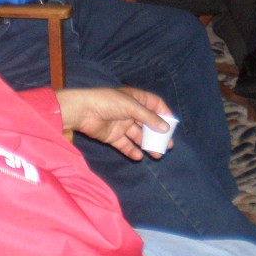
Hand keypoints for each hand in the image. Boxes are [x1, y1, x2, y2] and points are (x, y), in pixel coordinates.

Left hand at [55, 86, 173, 160]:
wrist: (83, 111)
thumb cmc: (108, 102)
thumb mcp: (131, 106)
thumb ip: (149, 117)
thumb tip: (165, 128)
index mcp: (135, 99)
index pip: (154, 104)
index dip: (164, 113)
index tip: (172, 125)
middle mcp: (130, 111)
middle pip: (148, 123)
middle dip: (158, 134)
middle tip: (168, 145)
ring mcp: (121, 124)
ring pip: (138, 136)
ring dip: (147, 144)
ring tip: (157, 154)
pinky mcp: (112, 136)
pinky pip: (125, 144)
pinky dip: (131, 151)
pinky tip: (138, 156)